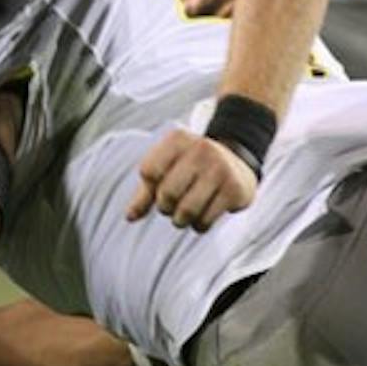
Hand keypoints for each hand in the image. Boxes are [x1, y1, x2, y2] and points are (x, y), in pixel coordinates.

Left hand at [126, 130, 257, 231]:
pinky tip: (202, 216)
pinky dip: (198, 226)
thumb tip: (129, 217)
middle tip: (172, 206)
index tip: (161, 186)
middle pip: (167, 193)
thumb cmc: (191, 168)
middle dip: (165, 207)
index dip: (150, 188)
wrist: (237, 161)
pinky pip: (205, 221)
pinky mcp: (234, 189)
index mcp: (178, 139)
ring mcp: (220, 168)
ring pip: (186, 211)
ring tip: (184, 214)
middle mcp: (201, 149)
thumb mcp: (167, 170)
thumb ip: (145, 192)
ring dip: (180, 220)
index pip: (148, 171)